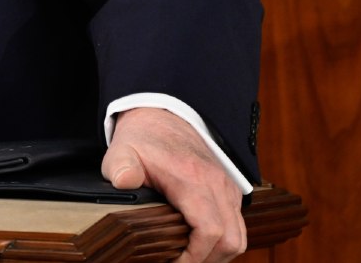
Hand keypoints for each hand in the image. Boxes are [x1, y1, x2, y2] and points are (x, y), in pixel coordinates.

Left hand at [101, 107, 246, 262]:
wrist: (164, 113)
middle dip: (208, 260)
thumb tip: (122, 181)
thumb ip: (120, 166)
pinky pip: (237, 224)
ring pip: (239, 236)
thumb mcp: (123, 149)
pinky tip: (200, 242)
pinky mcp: (229, 189)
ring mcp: (227, 187)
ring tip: (190, 256)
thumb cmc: (144, 136)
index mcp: (194, 179)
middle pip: (231, 241)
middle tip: (180, 262)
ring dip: (219, 253)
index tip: (174, 262)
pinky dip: (224, 239)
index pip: (210, 231)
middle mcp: (218, 185)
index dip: (195, 256)